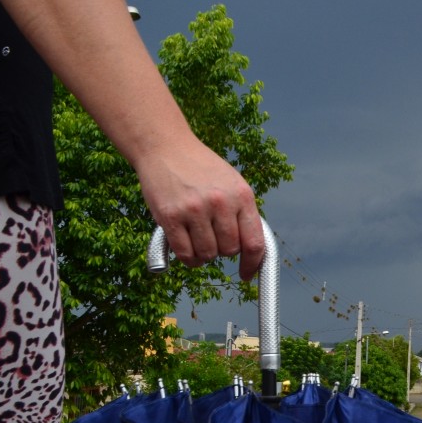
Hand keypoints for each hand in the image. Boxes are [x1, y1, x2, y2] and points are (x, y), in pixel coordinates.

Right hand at [135, 141, 264, 279]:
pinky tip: (187, 250)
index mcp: (242, 196)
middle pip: (229, 250)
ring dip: (203, 255)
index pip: (255, 242)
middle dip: (222, 250)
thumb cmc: (201, 168)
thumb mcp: (232, 184)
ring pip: (207, 255)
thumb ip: (242, 213)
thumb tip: (252, 249)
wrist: (166, 147)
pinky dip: (188, 259)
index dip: (253, 264)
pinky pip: (185, 254)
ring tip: (198, 239)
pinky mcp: (170, 216)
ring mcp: (194, 210)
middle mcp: (221, 203)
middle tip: (213, 238)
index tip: (246, 274)